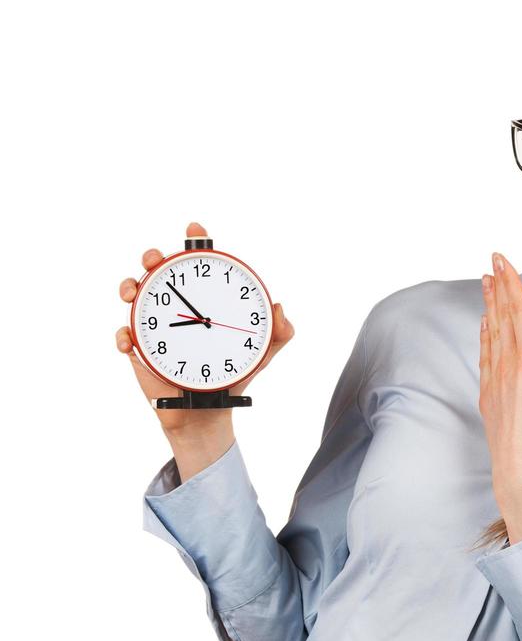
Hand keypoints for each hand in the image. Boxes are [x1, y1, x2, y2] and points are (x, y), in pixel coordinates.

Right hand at [115, 221, 295, 435]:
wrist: (210, 411)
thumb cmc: (235, 374)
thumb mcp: (261, 353)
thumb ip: (279, 333)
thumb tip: (280, 308)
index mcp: (206, 300)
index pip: (199, 264)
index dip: (196, 241)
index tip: (195, 229)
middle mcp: (179, 307)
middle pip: (159, 270)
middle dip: (153, 256)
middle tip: (156, 260)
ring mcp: (156, 325)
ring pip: (135, 294)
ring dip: (129, 285)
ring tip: (133, 292)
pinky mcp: (141, 349)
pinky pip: (124, 336)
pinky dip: (122, 336)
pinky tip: (129, 341)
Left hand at [478, 252, 521, 496]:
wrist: (520, 470)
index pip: (519, 312)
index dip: (511, 284)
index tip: (503, 261)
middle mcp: (508, 366)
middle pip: (501, 317)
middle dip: (497, 286)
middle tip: (492, 261)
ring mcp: (494, 379)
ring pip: (490, 333)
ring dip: (488, 305)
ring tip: (486, 283)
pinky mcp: (487, 394)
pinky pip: (485, 354)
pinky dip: (484, 334)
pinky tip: (484, 324)